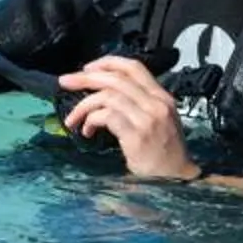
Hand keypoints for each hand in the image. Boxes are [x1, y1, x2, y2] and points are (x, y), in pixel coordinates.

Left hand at [57, 56, 199, 179]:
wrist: (178, 179)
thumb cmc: (165, 153)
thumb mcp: (158, 120)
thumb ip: (139, 103)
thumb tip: (104, 93)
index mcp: (162, 97)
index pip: (134, 67)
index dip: (107, 63)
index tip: (87, 69)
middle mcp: (156, 103)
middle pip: (115, 79)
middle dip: (85, 78)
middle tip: (65, 82)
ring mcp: (147, 119)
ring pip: (107, 97)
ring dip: (83, 105)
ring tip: (73, 119)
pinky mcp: (137, 136)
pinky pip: (107, 117)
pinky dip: (91, 120)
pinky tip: (87, 131)